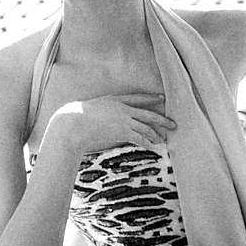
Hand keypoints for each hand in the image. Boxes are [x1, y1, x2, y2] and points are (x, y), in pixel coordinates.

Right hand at [50, 92, 176, 154]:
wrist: (72, 124)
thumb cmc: (76, 119)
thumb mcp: (91, 110)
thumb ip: (102, 113)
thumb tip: (105, 120)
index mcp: (114, 100)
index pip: (137, 98)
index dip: (150, 98)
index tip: (162, 98)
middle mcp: (122, 108)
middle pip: (147, 113)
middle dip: (162, 119)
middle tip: (173, 124)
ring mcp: (123, 120)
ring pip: (146, 127)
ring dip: (155, 134)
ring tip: (163, 139)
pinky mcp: (122, 132)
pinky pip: (140, 138)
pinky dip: (148, 143)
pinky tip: (154, 147)